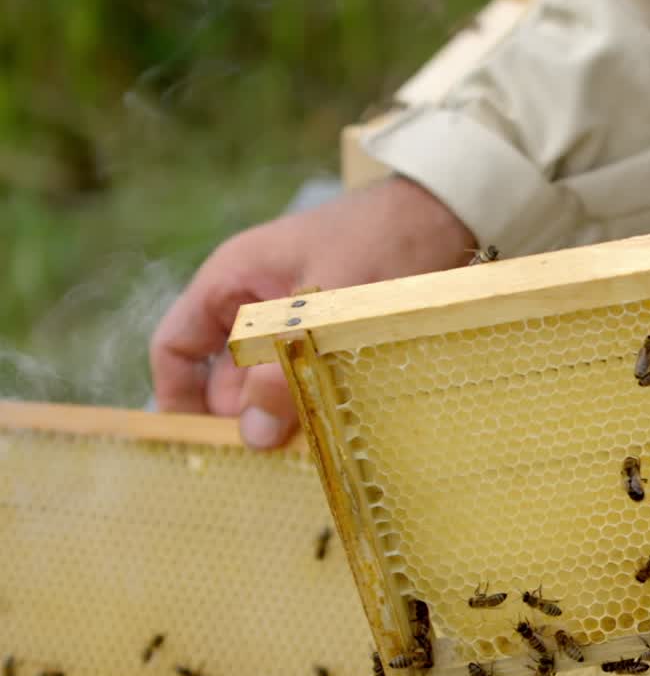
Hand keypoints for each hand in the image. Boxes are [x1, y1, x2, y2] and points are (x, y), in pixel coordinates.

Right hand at [150, 176, 473, 447]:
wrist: (447, 212)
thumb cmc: (382, 240)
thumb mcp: (329, 308)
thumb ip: (286, 370)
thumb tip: (254, 437)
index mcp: (233, 280)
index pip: (177, 344)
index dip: (178, 397)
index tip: (197, 444)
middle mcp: (256, 302)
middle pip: (226, 376)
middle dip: (243, 418)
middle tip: (270, 463)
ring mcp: (295, 318)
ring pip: (271, 382)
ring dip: (285, 416)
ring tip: (307, 452)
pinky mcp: (333, 333)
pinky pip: (308, 377)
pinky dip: (315, 403)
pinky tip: (335, 429)